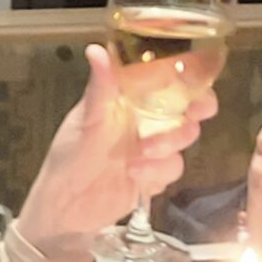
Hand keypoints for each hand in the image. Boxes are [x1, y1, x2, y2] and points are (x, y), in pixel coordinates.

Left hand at [16, 44, 215, 259]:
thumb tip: (96, 51)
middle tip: (190, 119)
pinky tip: (136, 177)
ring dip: (167, 148)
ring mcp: (151, 148)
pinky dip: (158, 173)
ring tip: (138, 158)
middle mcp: (144, 120)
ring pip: (183, 141)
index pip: (167, 80)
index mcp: (128, 99)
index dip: (190, 79)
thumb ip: (99, 89)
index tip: (196, 84)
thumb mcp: (85, 122)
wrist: (65, 210)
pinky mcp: (154, 175)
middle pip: (188, 110)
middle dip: (194, 114)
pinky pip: (172, 169)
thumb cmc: (68, 159)